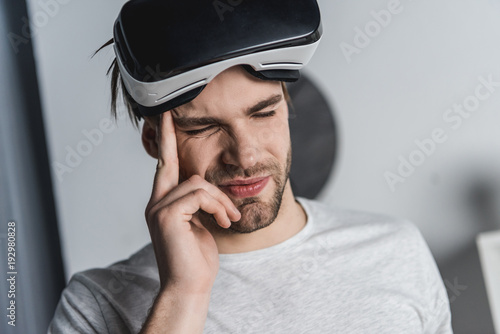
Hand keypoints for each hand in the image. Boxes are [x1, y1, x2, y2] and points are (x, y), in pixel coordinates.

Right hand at [144, 111, 240, 293]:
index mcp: (164, 204)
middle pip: (168, 162)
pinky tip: (224, 222)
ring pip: (198, 182)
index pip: (164, 167)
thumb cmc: (197, 259)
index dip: (165, 142)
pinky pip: (200, 194)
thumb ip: (198, 204)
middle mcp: (156, 203)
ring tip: (230, 218)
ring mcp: (159, 208)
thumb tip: (205, 187)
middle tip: (170, 113)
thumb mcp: (200, 225)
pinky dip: (218, 206)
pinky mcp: (167, 215)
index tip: (165, 118)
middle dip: (169, 135)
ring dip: (221, 199)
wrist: (191, 286)